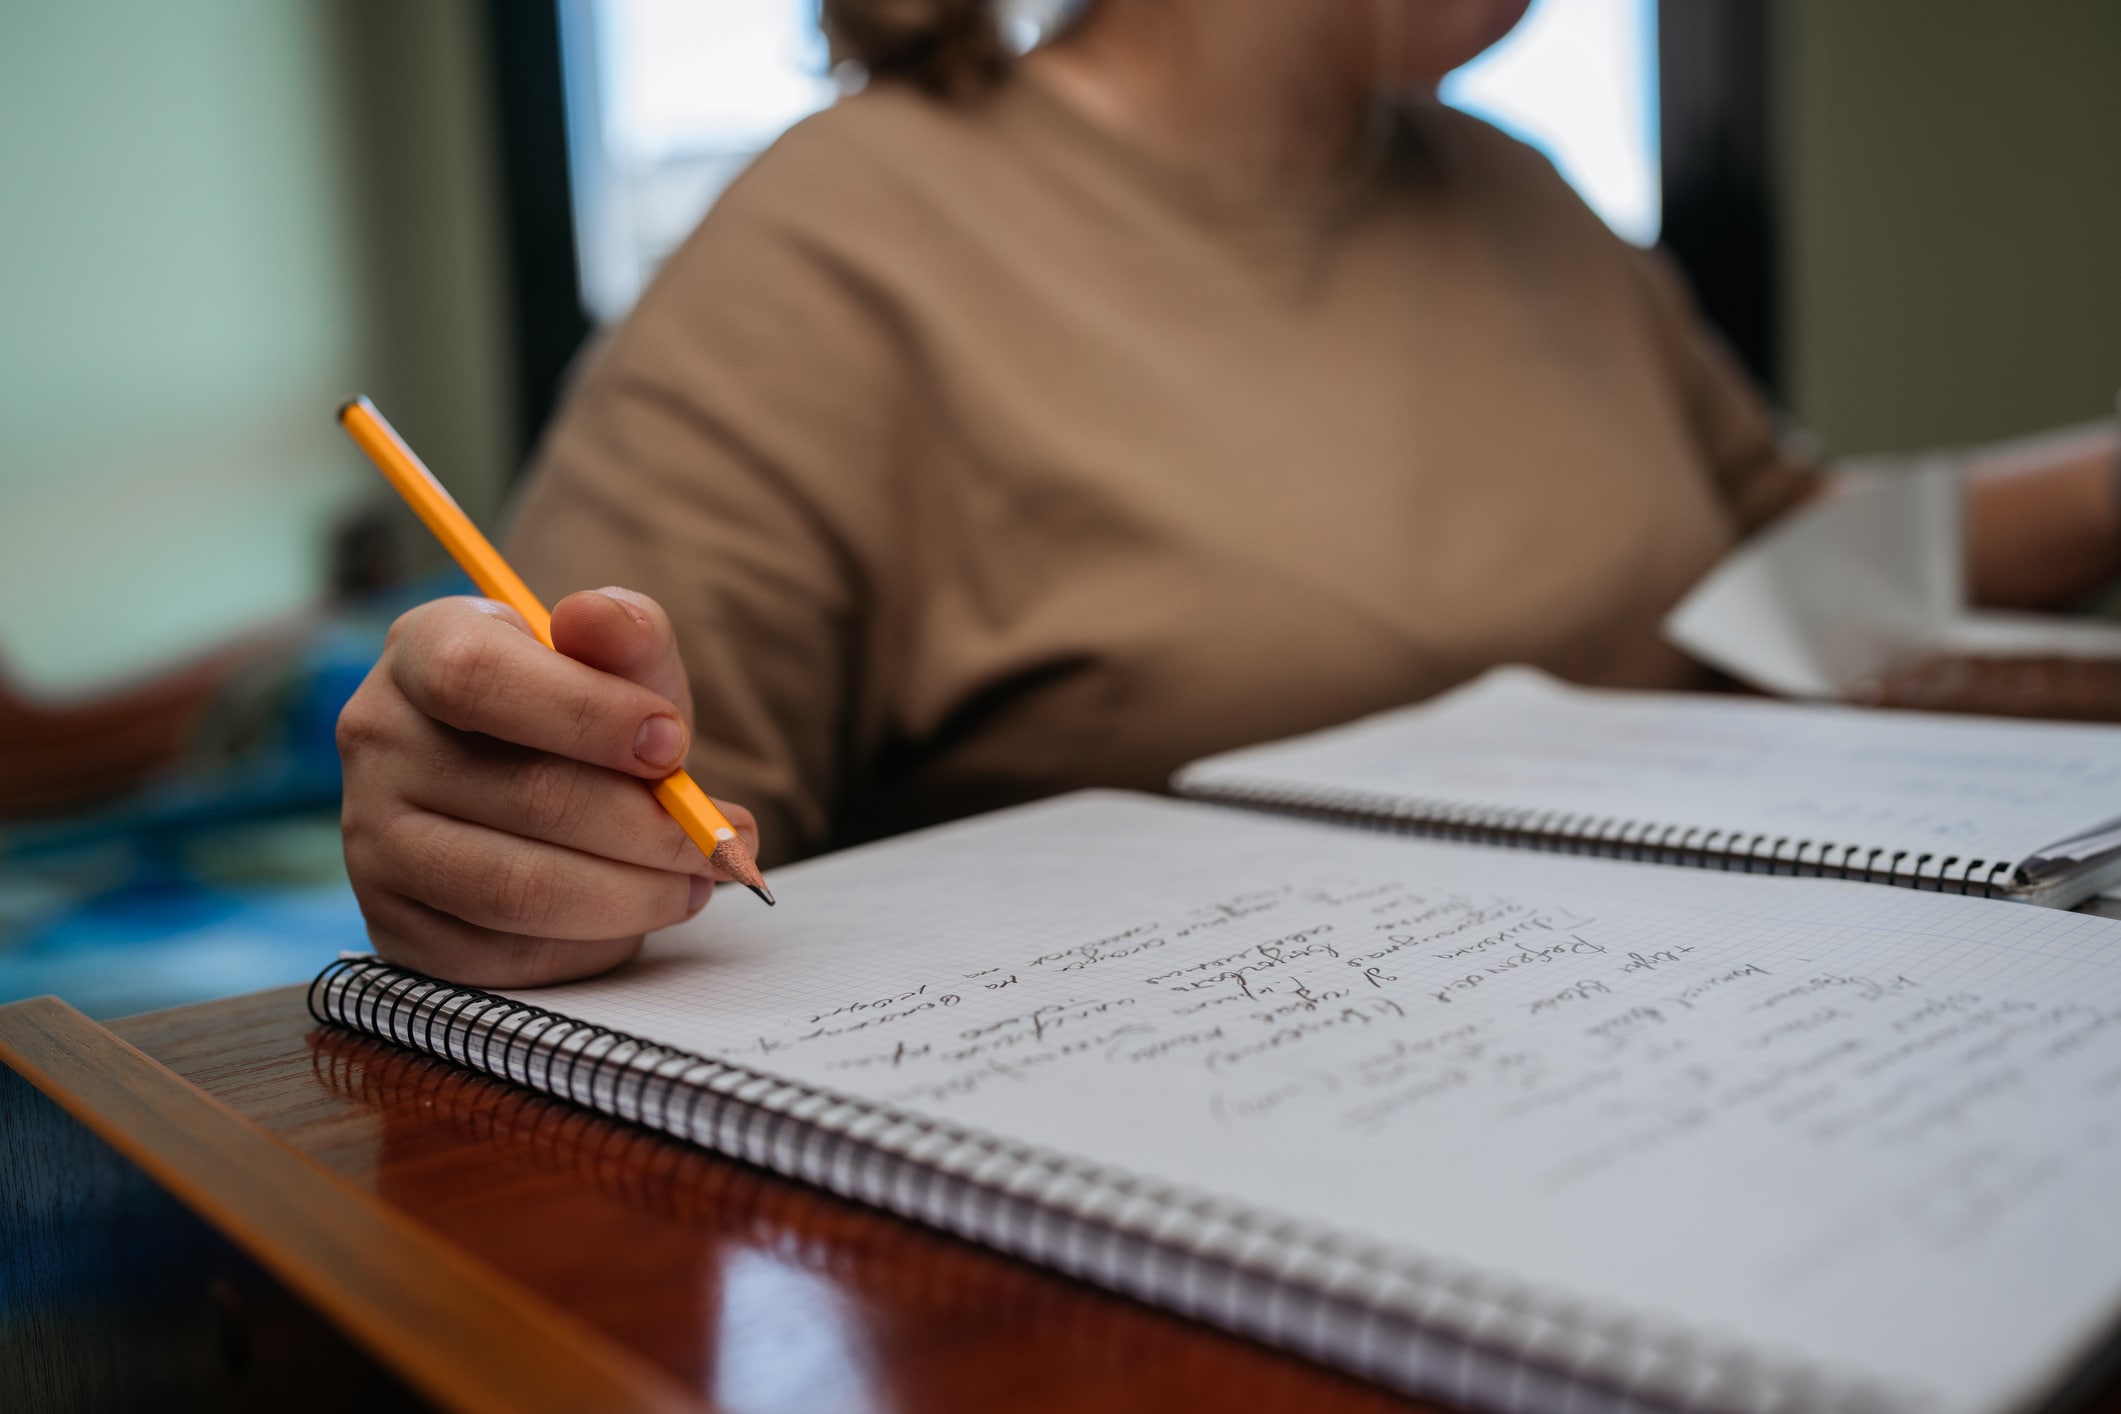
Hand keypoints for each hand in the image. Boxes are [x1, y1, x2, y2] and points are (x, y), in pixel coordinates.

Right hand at [337, 586, 758, 986]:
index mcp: (421, 650)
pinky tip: (638, 914)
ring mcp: (373, 841)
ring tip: (696, 879)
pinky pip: (508, 957)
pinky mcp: (396, 928)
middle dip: (648, 827)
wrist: (539, 790)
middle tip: (719, 840)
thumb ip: (625, 634)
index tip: (672, 744)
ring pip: (519, 890)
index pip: (476, 677)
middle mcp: (376, 742)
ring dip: (635, 895)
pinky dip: (595, 945)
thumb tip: (598, 616)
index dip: (586, 714)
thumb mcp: (617, 662)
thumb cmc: (583, 714)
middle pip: (525, 796)